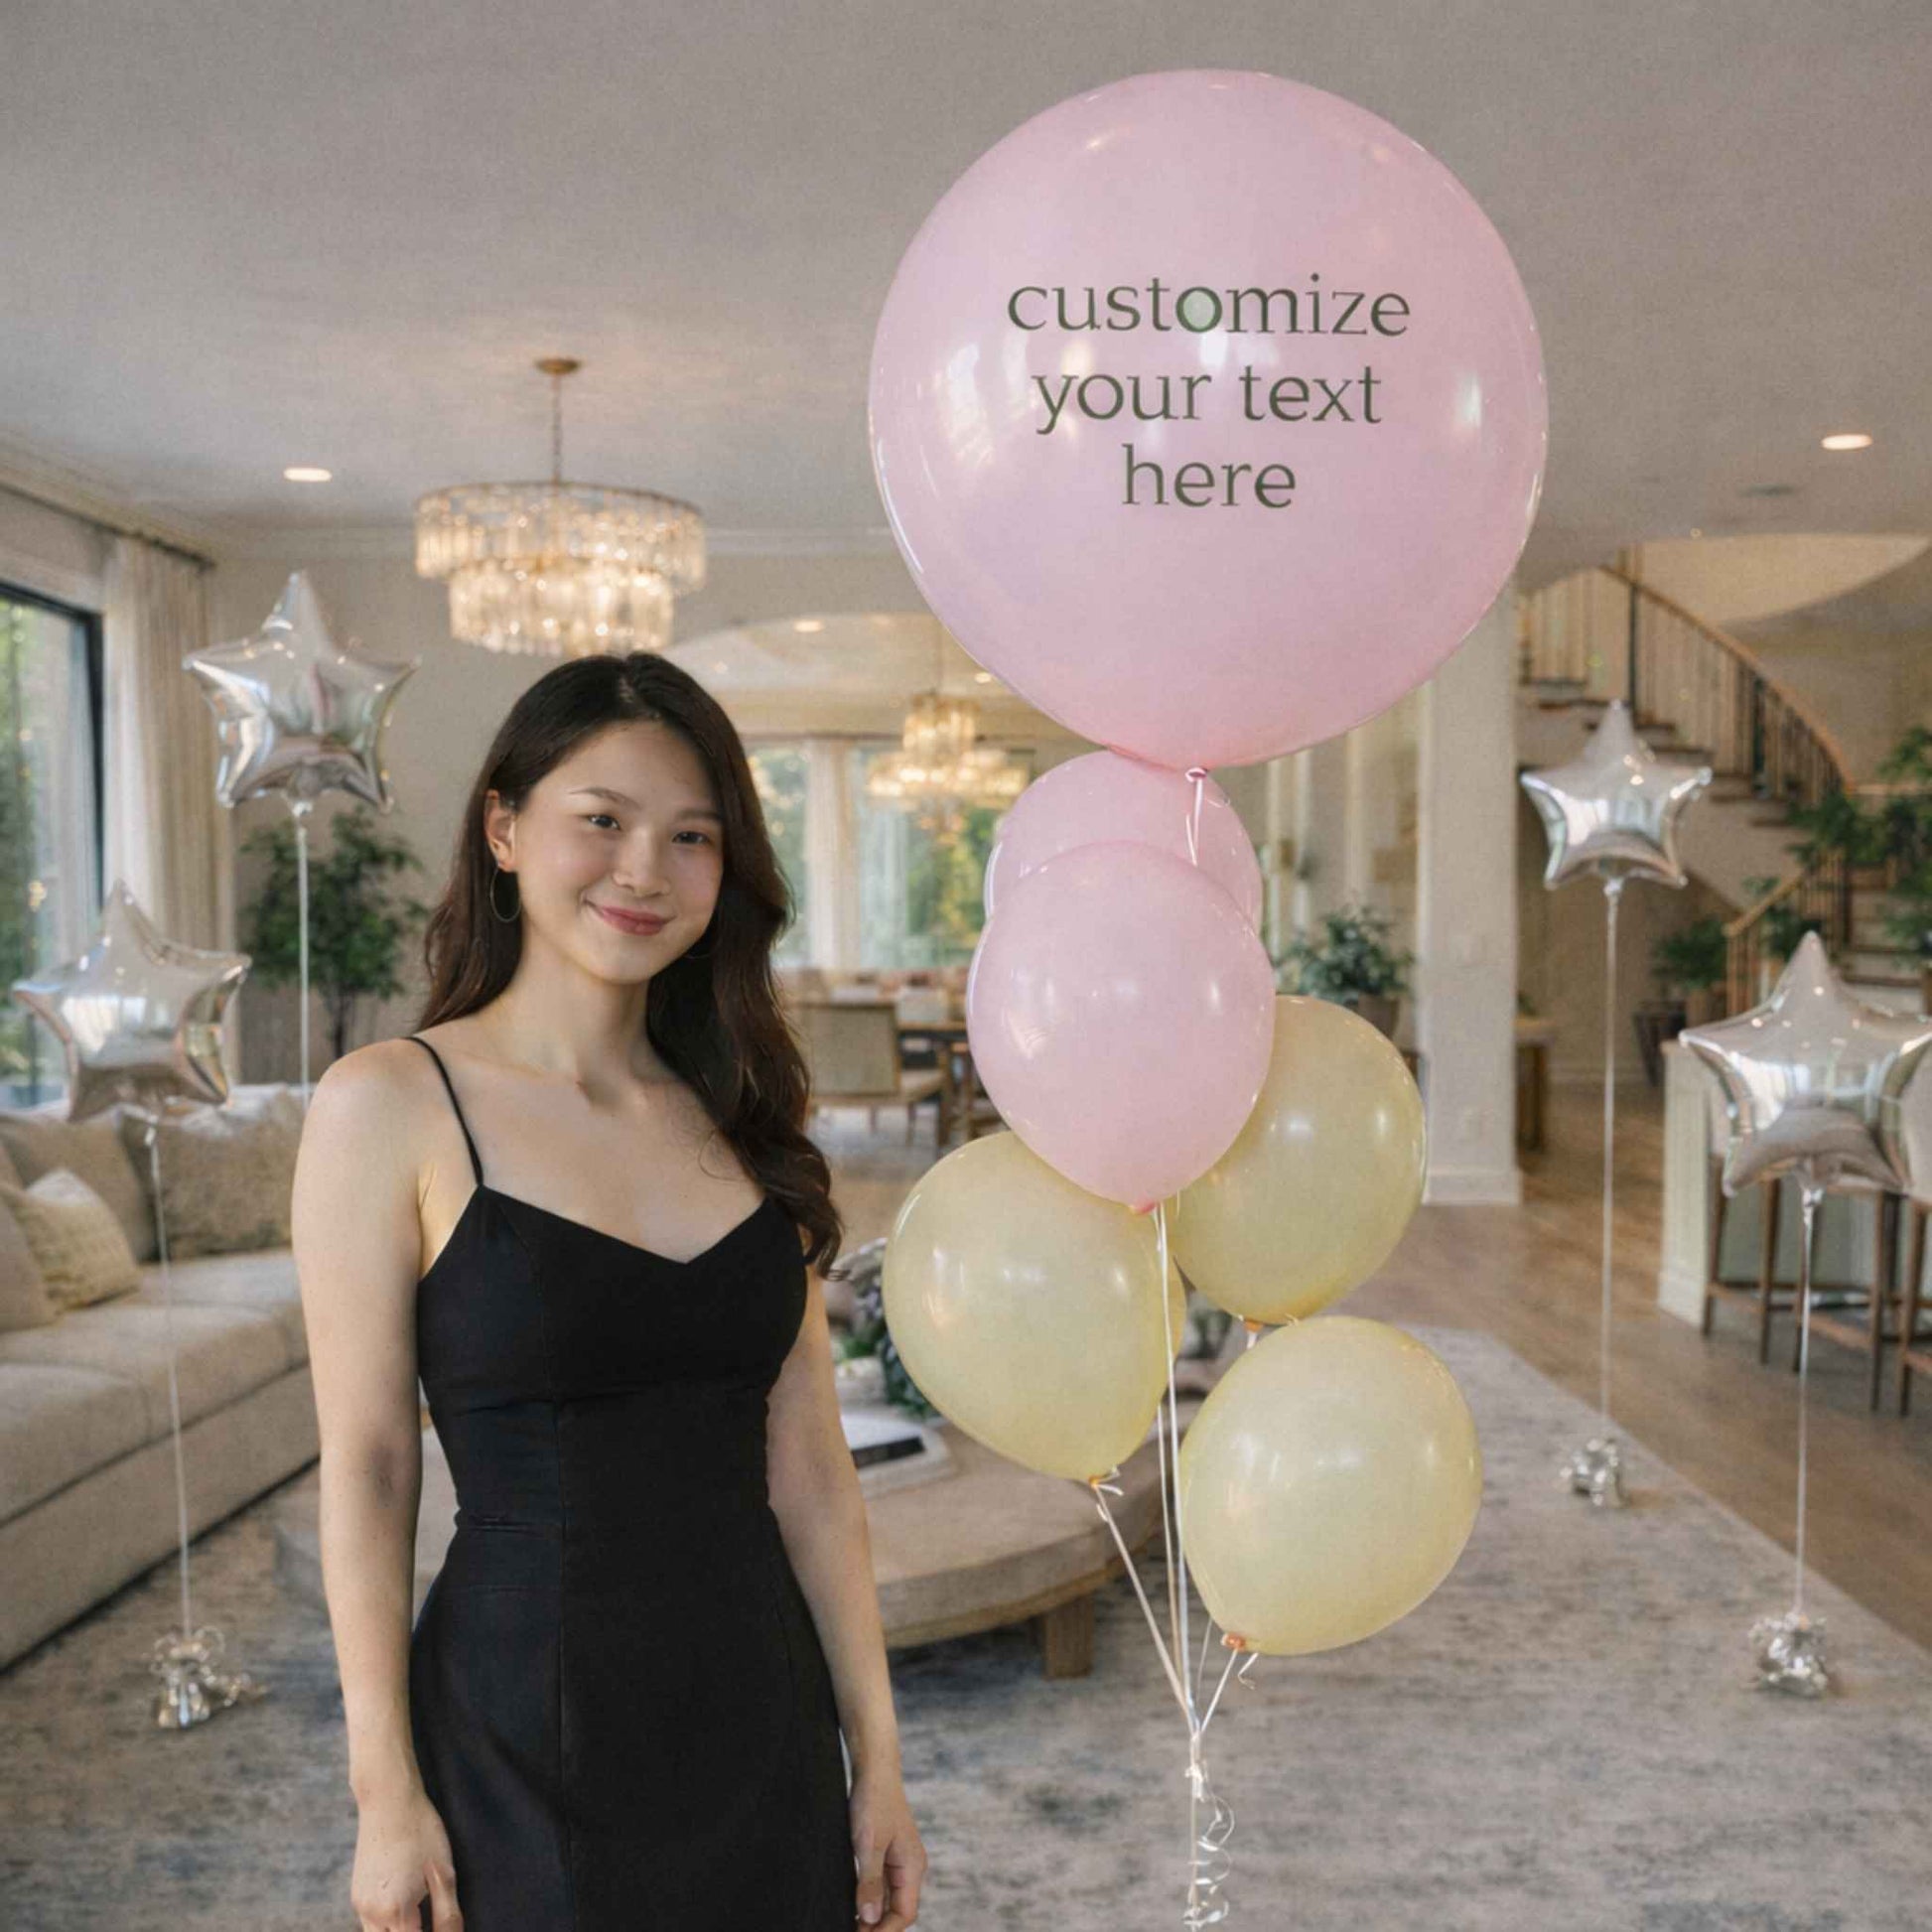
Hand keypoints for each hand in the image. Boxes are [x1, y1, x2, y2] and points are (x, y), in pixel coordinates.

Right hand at [351, 1785, 462, 1930]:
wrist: (388, 1800)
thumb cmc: (421, 1831)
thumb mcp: (444, 1872)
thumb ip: (448, 1914)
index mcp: (395, 1911)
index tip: (444, 1927)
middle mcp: (371, 1914)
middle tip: (432, 1923)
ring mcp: (360, 1905)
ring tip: (420, 1916)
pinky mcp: (356, 1895)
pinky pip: (371, 1924)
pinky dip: (388, 1924)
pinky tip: (406, 1904)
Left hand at [850, 1765, 925, 1928]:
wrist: (874, 1769)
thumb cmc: (873, 1801)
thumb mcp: (868, 1843)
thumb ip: (871, 1882)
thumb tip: (870, 1918)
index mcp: (912, 1867)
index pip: (904, 1914)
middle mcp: (910, 1867)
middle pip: (898, 1911)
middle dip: (878, 1926)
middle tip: (851, 1931)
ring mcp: (900, 1861)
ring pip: (890, 1900)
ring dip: (873, 1915)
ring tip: (850, 1924)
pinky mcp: (889, 1854)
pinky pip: (883, 1886)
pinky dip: (871, 1899)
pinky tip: (854, 1903)